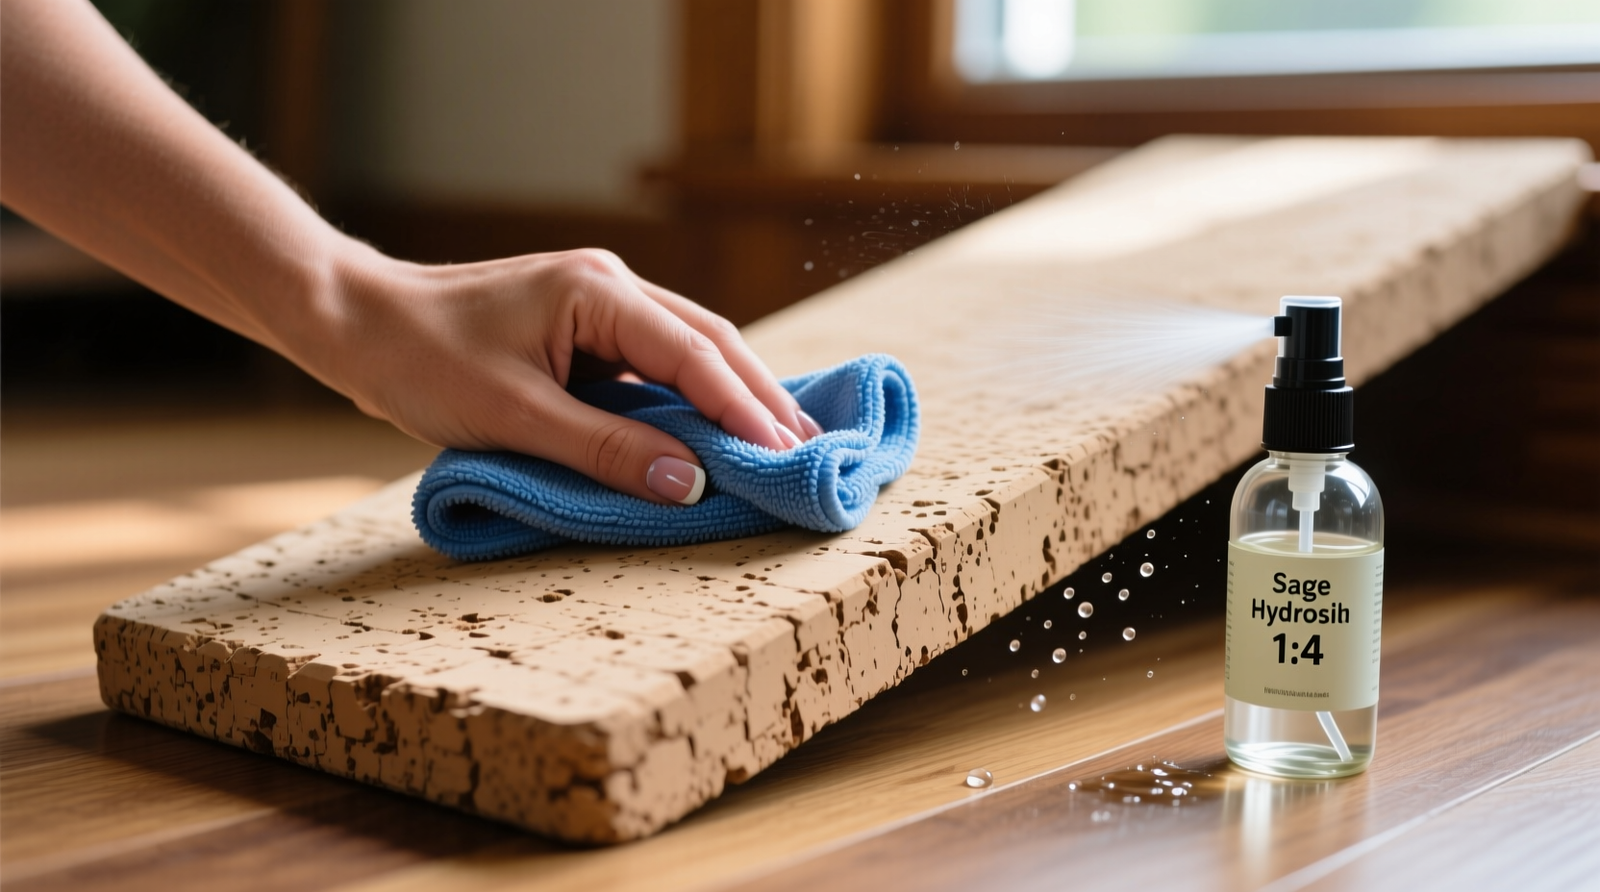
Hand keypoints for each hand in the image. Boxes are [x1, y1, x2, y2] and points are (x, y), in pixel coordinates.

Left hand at [316, 245, 822, 504]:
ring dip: (735, 398)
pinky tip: (717, 431)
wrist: (357, 321)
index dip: (745, 411)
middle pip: (711, 343)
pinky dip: (693, 399)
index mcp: (598, 292)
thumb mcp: (513, 416)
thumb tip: (689, 483)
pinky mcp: (586, 328)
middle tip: (810, 454)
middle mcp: (611, 286)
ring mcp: (600, 303)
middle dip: (762, 400)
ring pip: (690, 350)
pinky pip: (657, 364)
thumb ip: (604, 449)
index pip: (695, 355)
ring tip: (782, 447)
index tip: (787, 458)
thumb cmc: (422, 361)